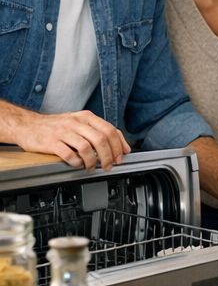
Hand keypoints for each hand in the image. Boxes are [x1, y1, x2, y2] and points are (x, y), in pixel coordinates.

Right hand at [0, 100, 128, 170]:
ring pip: (86, 147)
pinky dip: (76, 162)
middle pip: (101, 140)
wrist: (28, 125)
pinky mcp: (51, 142)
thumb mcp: (78, 122)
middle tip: (109, 165)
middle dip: (109, 156)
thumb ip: (96, 130)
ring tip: (92, 167)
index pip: (110, 130)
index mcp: (86, 117)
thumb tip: (116, 144)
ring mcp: (63, 131)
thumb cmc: (56, 126)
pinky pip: (68, 154)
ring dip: (93, 161)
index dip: (119, 144)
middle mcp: (76, 122)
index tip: (122, 155)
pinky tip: (77, 165)